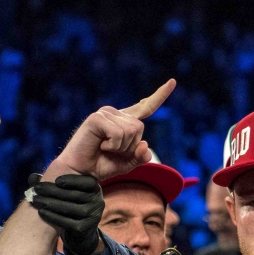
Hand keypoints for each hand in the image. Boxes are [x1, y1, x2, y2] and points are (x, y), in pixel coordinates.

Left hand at [29, 174, 104, 254]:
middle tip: (36, 189)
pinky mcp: (85, 229)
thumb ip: (54, 184)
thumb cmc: (71, 208)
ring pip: (69, 208)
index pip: (87, 182)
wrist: (80, 234)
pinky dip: (53, 216)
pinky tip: (41, 212)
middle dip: (53, 191)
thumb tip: (32, 177)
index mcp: (95, 189)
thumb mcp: (68, 194)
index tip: (56, 180)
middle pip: (74, 195)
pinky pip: (67, 222)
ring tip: (36, 200)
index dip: (72, 180)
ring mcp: (93, 216)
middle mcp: (98, 202)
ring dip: (50, 204)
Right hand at [47, 80, 175, 180]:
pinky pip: (118, 134)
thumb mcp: (128, 163)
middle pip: (140, 128)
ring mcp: (105, 114)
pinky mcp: (97, 118)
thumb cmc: (101, 166)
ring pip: (131, 131)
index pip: (146, 107)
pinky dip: (112, 145)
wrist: (80, 172)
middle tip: (111, 151)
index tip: (173, 82)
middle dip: (130, 146)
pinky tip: (100, 146)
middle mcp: (115, 114)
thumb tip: (145, 144)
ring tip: (104, 148)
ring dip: (120, 147)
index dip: (159, 96)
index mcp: (124, 121)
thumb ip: (141, 156)